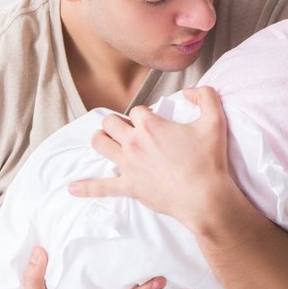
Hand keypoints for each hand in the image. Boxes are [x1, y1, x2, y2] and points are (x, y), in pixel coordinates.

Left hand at [69, 86, 233, 227]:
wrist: (205, 197)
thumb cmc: (209, 161)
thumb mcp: (215, 121)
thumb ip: (205, 96)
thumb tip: (189, 91)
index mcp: (150, 125)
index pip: (136, 110)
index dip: (144, 114)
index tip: (153, 122)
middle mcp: (134, 142)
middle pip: (110, 122)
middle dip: (116, 122)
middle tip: (126, 129)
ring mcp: (128, 165)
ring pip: (100, 144)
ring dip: (101, 140)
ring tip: (106, 141)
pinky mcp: (128, 186)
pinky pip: (101, 187)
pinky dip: (85, 188)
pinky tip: (71, 189)